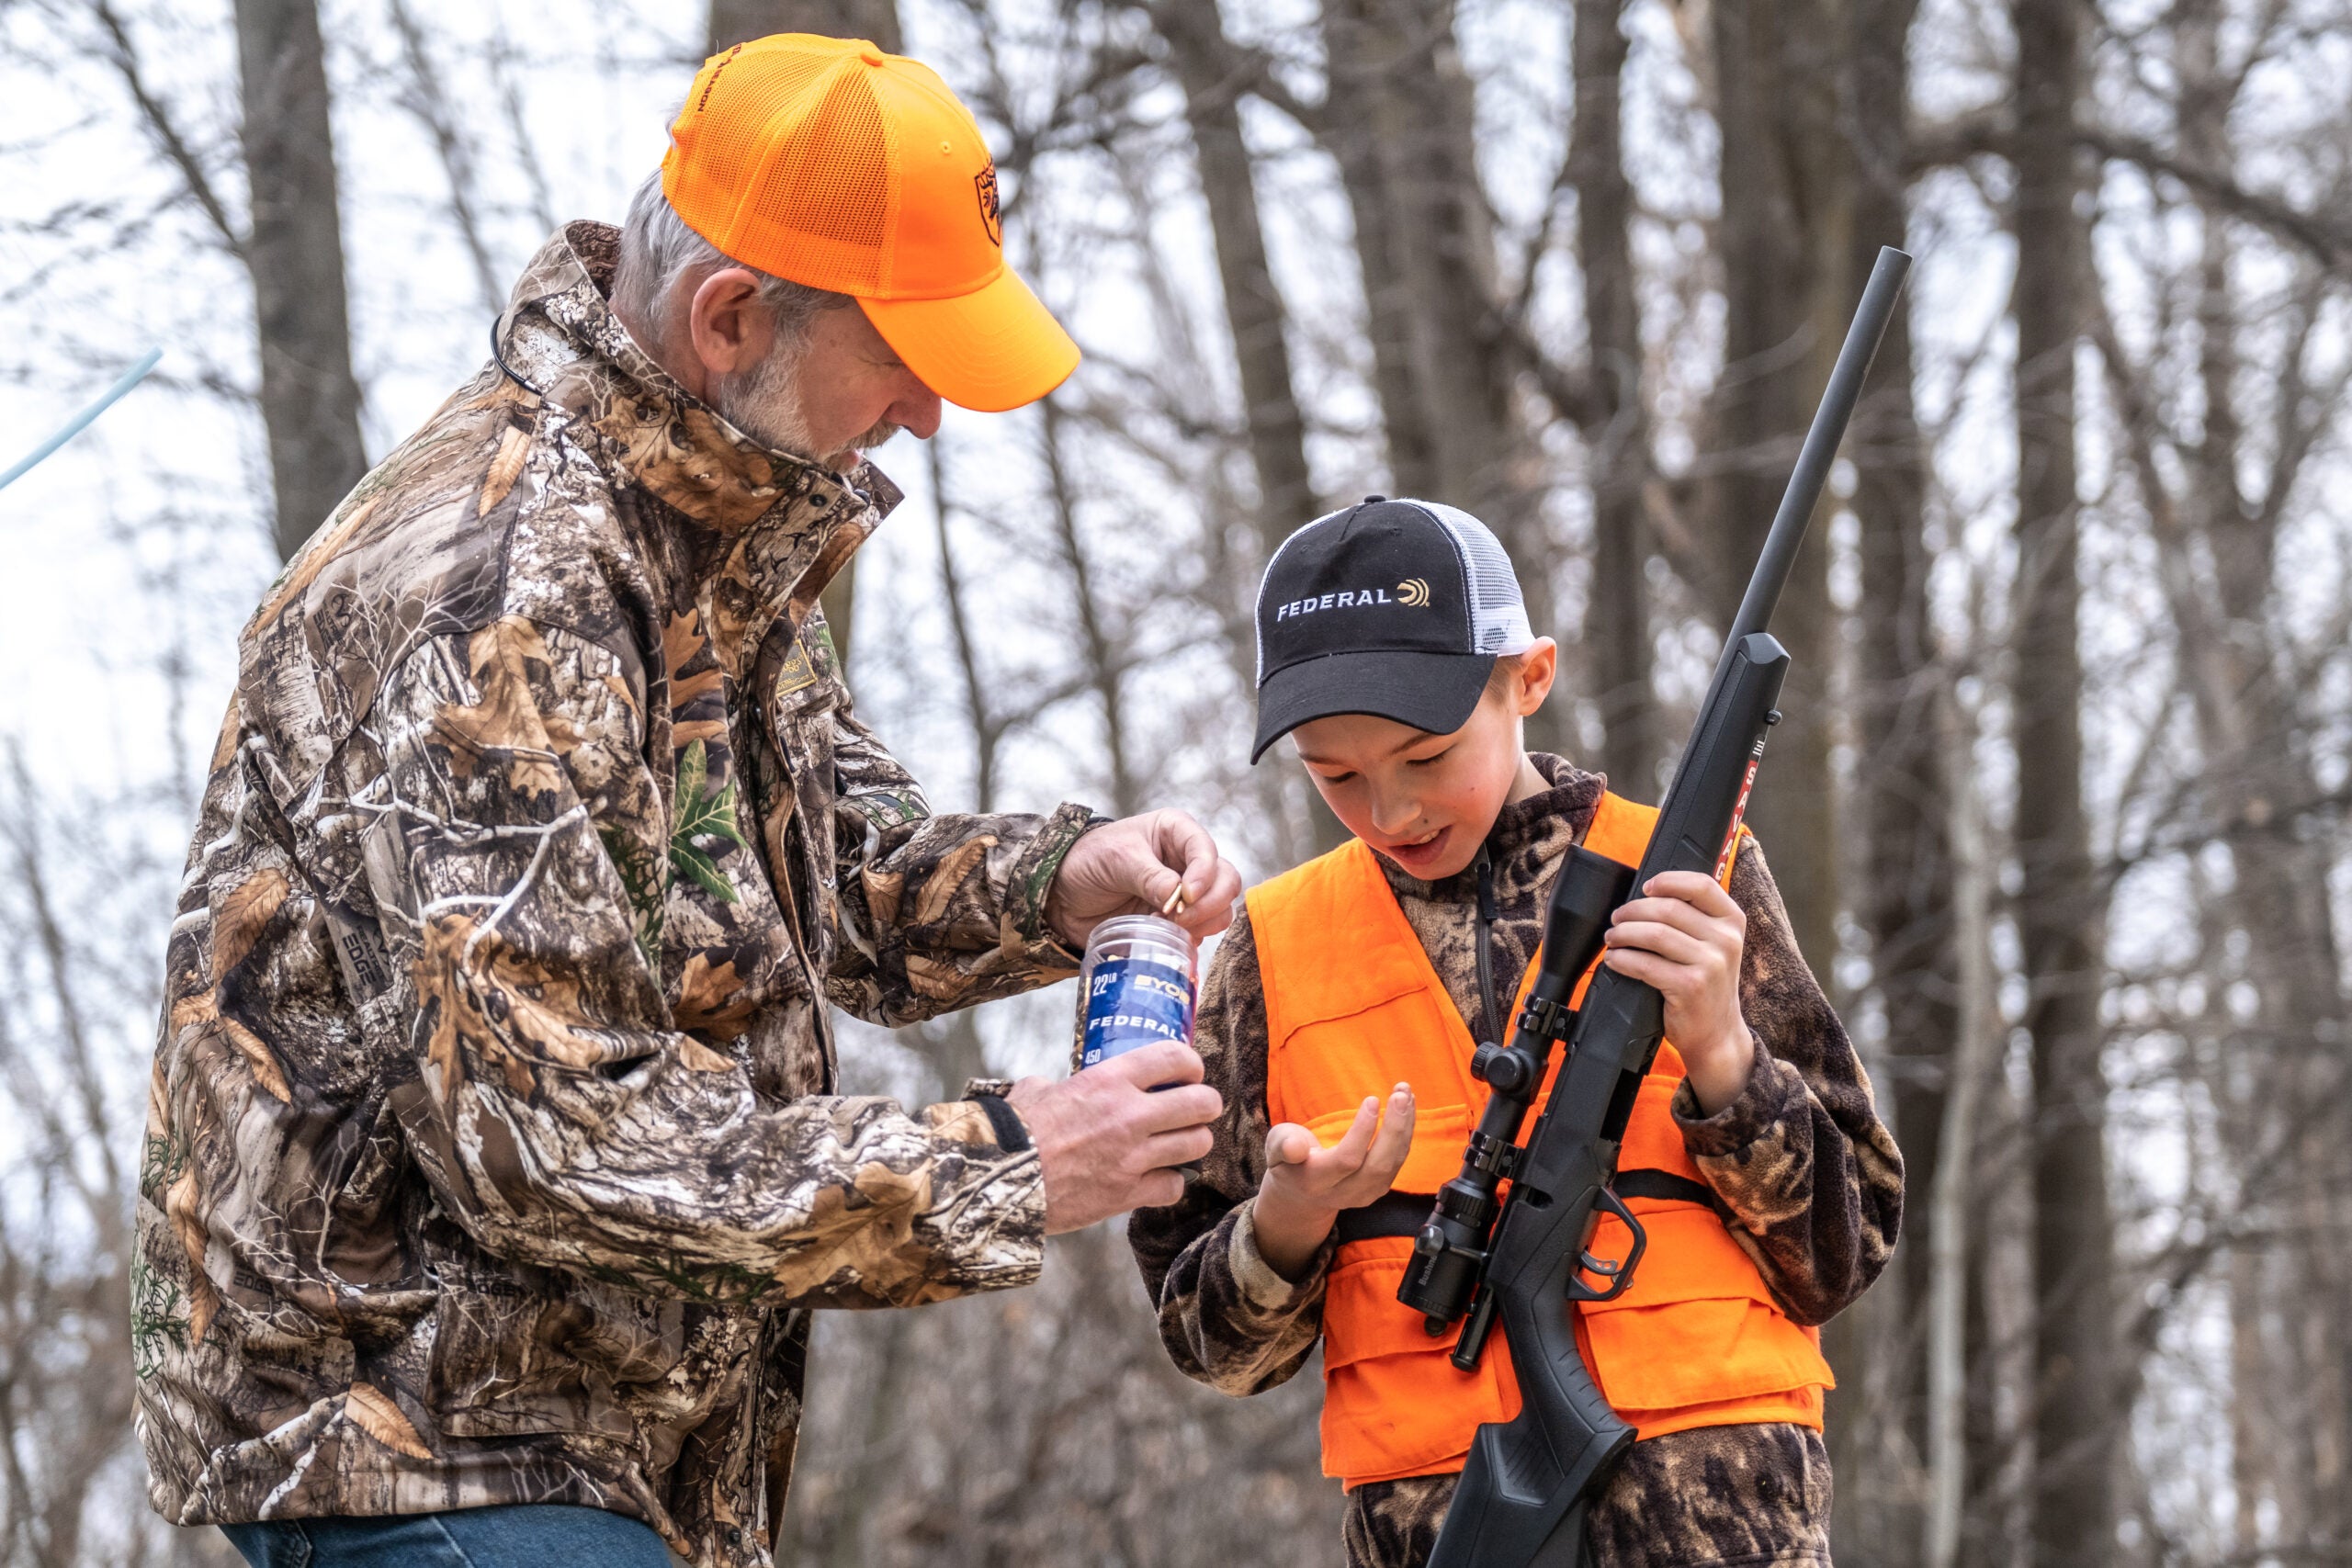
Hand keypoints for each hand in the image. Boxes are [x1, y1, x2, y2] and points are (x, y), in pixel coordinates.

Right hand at [1004, 1041, 1221, 1233]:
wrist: (997, 1179)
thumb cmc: (1013, 1131)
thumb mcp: (1036, 1091)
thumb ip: (1058, 1085)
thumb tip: (1051, 1088)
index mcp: (1109, 1080)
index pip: (1176, 1057)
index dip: (1191, 1065)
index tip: (1188, 1074)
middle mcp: (1129, 1115)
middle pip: (1203, 1103)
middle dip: (1204, 1106)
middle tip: (1192, 1111)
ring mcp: (1132, 1157)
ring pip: (1198, 1144)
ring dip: (1191, 1144)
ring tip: (1177, 1144)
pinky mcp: (1127, 1194)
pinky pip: (1174, 1186)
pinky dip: (1169, 1184)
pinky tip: (1154, 1180)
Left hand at [1045, 809, 1241, 947]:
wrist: (1063, 896)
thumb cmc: (1088, 862)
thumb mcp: (1116, 859)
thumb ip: (1149, 876)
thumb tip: (1180, 898)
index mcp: (1176, 832)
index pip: (1207, 850)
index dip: (1204, 874)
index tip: (1186, 896)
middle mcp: (1187, 861)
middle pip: (1226, 881)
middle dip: (1209, 903)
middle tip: (1179, 918)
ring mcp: (1186, 893)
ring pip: (1221, 909)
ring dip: (1201, 923)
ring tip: (1166, 926)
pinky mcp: (1179, 920)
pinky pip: (1203, 932)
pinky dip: (1191, 938)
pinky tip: (1164, 935)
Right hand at [1252, 1084, 1415, 1281]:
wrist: (1301, 1194)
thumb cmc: (1288, 1160)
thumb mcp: (1275, 1148)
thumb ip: (1283, 1146)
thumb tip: (1297, 1147)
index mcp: (1315, 1181)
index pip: (1346, 1160)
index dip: (1362, 1132)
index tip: (1371, 1100)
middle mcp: (1343, 1193)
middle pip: (1377, 1166)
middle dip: (1394, 1129)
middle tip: (1399, 1095)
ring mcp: (1364, 1194)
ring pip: (1393, 1164)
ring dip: (1404, 1127)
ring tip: (1405, 1093)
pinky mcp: (1378, 1188)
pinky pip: (1398, 1161)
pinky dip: (1405, 1132)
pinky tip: (1407, 1106)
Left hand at [1601, 870, 1753, 1113]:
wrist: (1718, 1035)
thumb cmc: (1707, 985)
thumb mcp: (1714, 947)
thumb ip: (1694, 920)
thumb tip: (1648, 895)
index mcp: (1733, 922)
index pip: (1701, 885)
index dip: (1669, 880)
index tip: (1645, 887)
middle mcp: (1726, 940)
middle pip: (1668, 908)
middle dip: (1633, 910)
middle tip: (1616, 919)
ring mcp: (1711, 964)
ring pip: (1654, 933)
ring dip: (1623, 933)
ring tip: (1612, 938)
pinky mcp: (1690, 986)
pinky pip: (1646, 964)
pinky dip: (1622, 959)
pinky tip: (1613, 960)